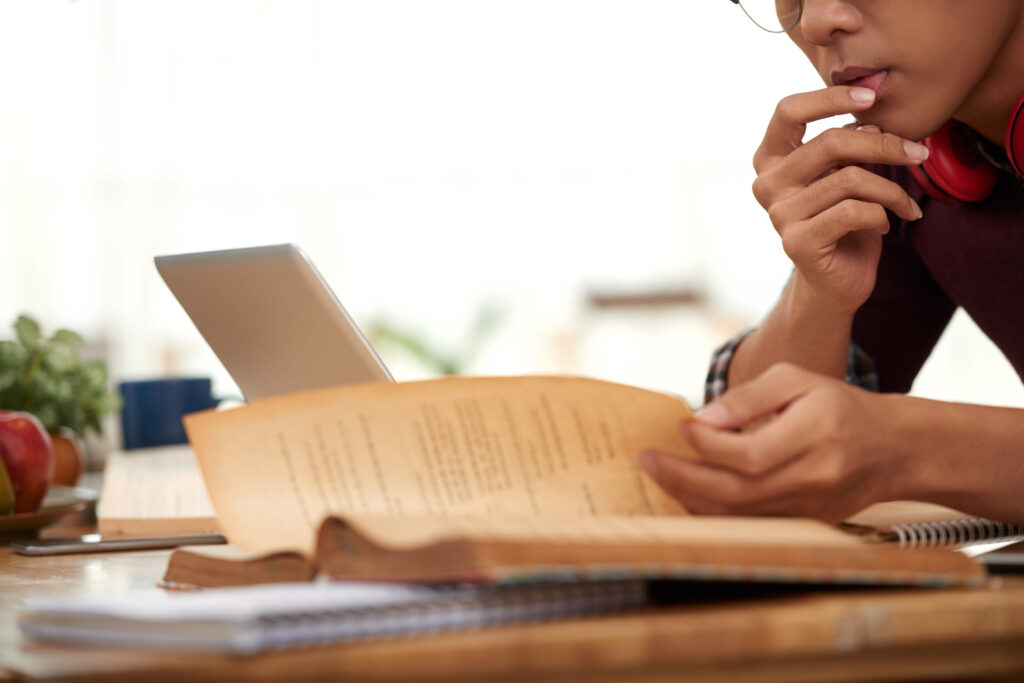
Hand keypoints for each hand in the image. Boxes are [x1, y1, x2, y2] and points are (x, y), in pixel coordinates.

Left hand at [640, 363, 903, 522]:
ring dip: (690, 498)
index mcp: (816, 433)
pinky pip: (749, 525)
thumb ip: (748, 398)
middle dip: (682, 477)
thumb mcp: (796, 380)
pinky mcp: (804, 524)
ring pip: (739, 515)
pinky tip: (687, 493)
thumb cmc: (837, 405)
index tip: (680, 427)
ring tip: (658, 475)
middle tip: (647, 460)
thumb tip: (702, 419)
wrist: (892, 449)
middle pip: (737, 491)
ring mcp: (810, 508)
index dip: (707, 445)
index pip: (749, 453)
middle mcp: (814, 477)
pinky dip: (713, 512)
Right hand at [752, 86, 927, 312]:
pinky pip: (854, 212)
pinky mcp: (797, 242)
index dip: (830, 98)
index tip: (873, 97)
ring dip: (891, 191)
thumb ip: (846, 147)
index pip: (788, 111)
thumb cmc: (843, 221)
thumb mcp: (843, 174)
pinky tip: (883, 226)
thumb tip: (870, 120)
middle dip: (884, 145)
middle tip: (918, 153)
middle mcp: (767, 184)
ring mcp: (778, 214)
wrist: (835, 281)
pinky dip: (881, 216)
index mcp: (770, 159)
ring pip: (851, 179)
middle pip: (831, 142)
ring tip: (905, 205)